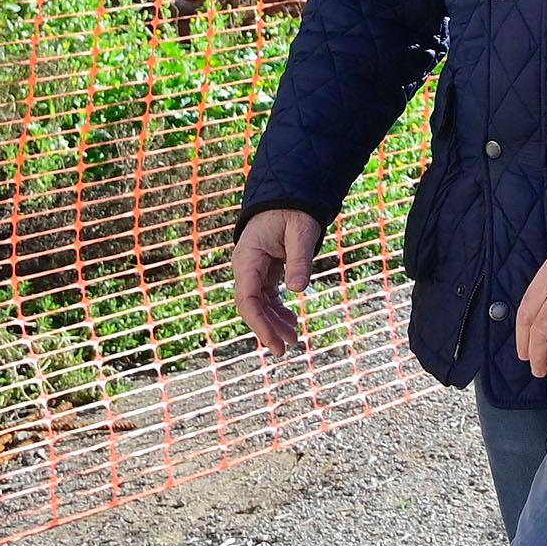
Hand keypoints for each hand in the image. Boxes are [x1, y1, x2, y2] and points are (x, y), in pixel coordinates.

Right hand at [231, 208, 325, 357]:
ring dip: (274, 322)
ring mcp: (254, 270)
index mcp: (248, 258)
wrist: (288, 196)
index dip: (259, 323)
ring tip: (293, 339)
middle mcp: (246, 267)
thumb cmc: (293, 211)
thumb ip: (299, 259)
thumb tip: (297, 290)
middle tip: (285, 349)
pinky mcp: (264, 271)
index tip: (274, 341)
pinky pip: (267, 296)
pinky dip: (278, 310)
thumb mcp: (301, 232)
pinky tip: (291, 321)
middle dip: (266, 329)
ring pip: (259, 304)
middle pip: (251, 306)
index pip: (247, 299)